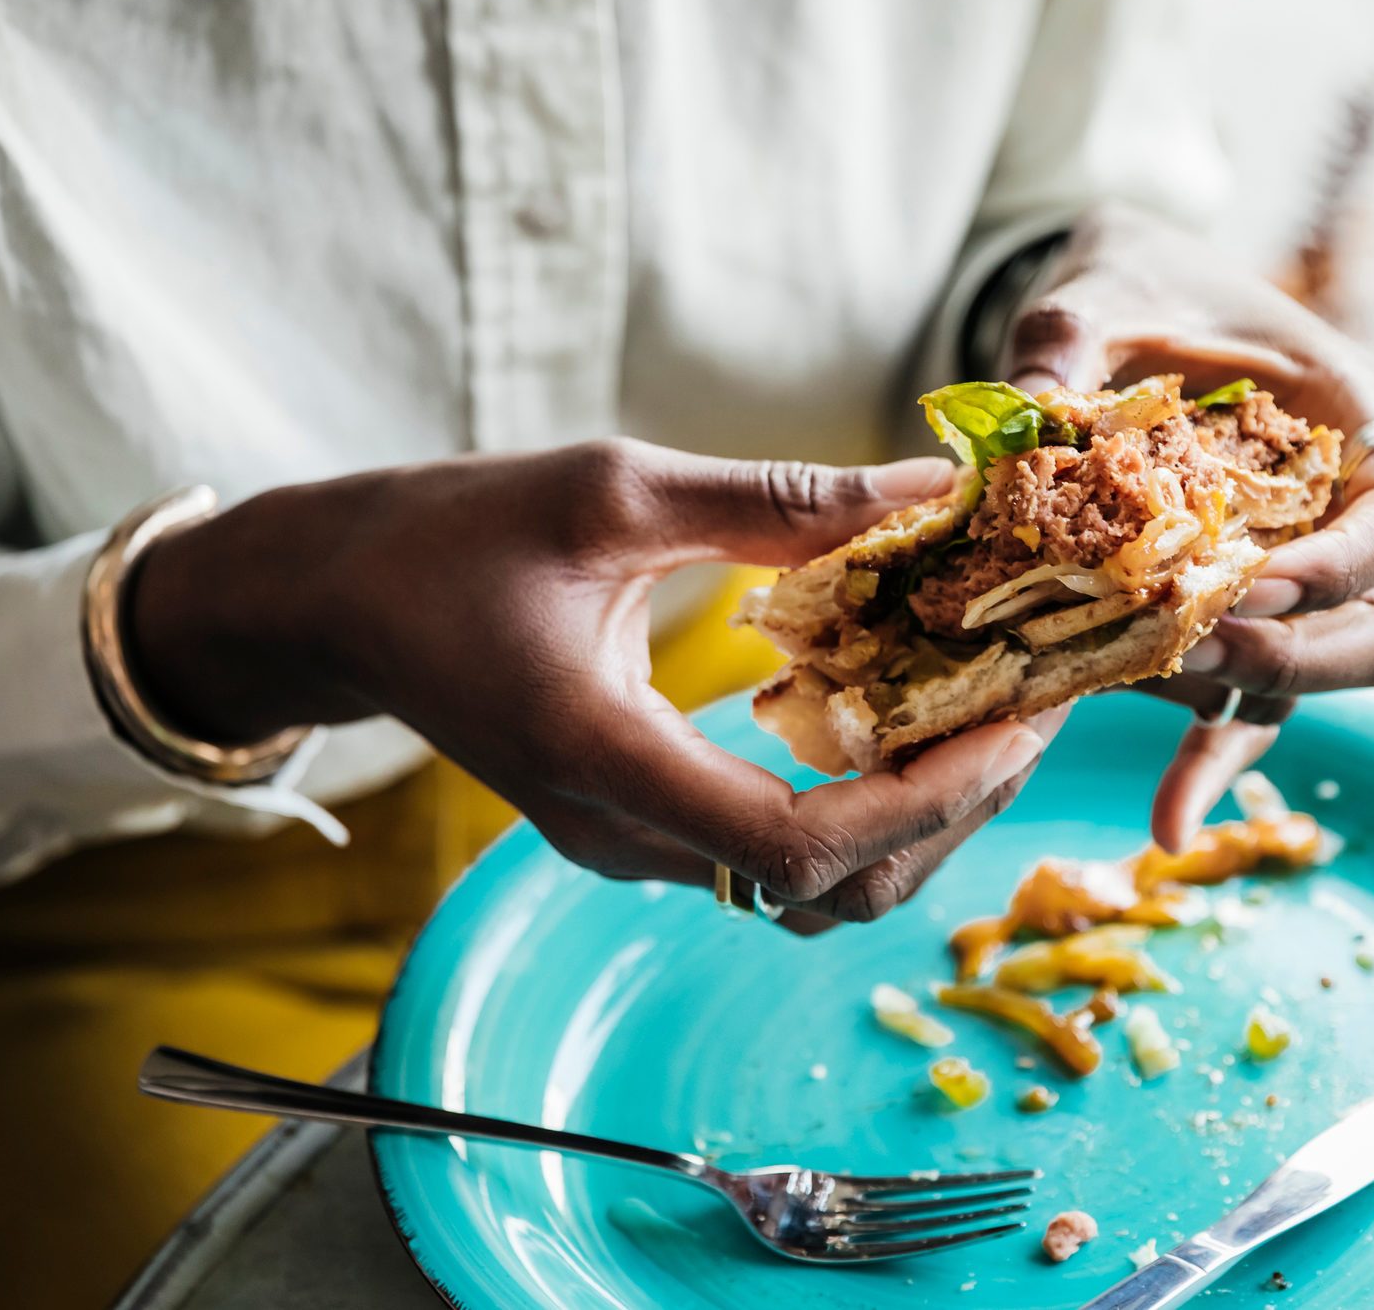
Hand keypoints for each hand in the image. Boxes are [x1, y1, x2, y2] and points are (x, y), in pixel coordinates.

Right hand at [126, 441, 1063, 930]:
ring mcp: (627, 843)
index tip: (1011, 724)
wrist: (337, 601)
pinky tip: (902, 717)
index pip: (797, 847)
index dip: (924, 802)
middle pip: (827, 890)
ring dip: (914, 819)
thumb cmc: (451, 534)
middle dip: (952, 811)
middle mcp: (621, 832)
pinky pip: (774, 853)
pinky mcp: (636, 825)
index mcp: (604, 757)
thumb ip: (776, 502)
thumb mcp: (614, 487)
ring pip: (809, 889)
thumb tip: (931, 484)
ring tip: (988, 712)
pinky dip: (859, 803)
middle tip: (1035, 707)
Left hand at [997, 205, 1373, 850]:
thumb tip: (1023, 406)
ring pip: (1321, 678)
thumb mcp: (1104, 285)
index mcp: (1356, 421)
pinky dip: (1209, 759)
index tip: (1257, 581)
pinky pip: (1243, 703)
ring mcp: (1301, 580)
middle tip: (1202, 655)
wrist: (1120, 306)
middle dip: (1306, 657)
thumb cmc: (1140, 283)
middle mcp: (1348, 514)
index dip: (1353, 561)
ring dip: (1253, 720)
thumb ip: (1070, 337)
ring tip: (1174, 787)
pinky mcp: (1239, 622)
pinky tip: (1165, 822)